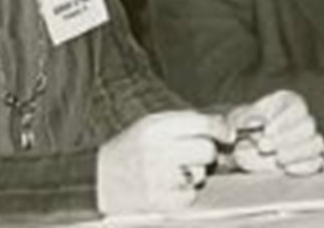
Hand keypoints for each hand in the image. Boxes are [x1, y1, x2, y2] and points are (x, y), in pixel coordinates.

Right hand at [96, 110, 225, 215]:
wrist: (97, 181)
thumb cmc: (129, 150)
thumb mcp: (151, 125)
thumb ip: (187, 121)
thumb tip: (224, 128)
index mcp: (155, 128)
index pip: (202, 124)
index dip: (220, 129)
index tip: (226, 135)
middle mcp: (157, 152)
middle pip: (207, 150)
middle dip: (204, 152)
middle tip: (187, 154)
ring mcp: (158, 179)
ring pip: (200, 174)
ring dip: (193, 173)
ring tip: (170, 171)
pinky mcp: (159, 202)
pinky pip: (190, 195)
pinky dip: (183, 193)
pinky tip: (166, 187)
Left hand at [224, 90, 323, 176]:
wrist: (243, 148)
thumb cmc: (243, 129)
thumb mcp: (238, 120)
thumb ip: (244, 118)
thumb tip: (254, 122)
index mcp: (289, 102)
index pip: (297, 107)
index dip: (284, 119)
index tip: (266, 130)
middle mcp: (302, 119)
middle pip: (308, 125)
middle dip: (286, 138)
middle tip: (263, 147)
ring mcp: (309, 140)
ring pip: (317, 143)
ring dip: (297, 153)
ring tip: (277, 159)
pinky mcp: (310, 159)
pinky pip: (318, 162)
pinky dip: (305, 166)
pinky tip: (287, 169)